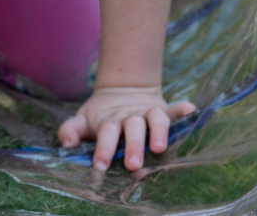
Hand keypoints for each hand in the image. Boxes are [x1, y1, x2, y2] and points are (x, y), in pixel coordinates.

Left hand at [58, 86, 195, 171]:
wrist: (122, 90)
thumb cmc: (101, 116)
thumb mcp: (83, 120)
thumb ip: (71, 130)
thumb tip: (65, 142)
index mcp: (110, 121)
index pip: (106, 134)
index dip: (103, 149)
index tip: (99, 166)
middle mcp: (131, 118)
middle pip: (132, 129)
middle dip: (133, 146)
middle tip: (132, 165)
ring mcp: (148, 114)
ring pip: (155, 120)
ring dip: (158, 131)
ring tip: (159, 147)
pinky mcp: (163, 111)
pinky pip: (175, 110)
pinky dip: (183, 110)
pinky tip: (191, 110)